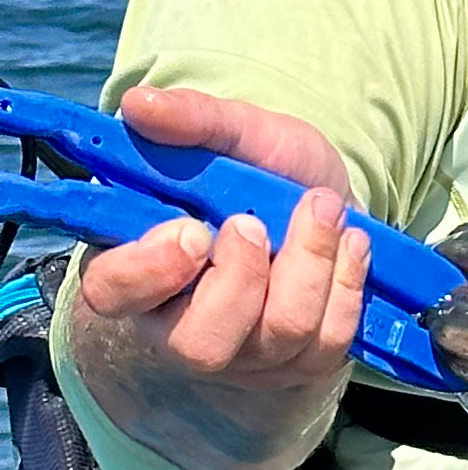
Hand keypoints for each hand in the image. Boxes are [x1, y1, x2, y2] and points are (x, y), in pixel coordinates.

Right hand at [65, 87, 368, 469]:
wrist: (331, 203)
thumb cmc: (266, 173)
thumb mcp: (237, 133)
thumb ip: (192, 120)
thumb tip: (139, 104)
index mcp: (137, 269)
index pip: (114, 294)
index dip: (148, 271)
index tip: (192, 228)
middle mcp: (183, 327)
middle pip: (202, 342)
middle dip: (242, 278)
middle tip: (255, 222)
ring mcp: (248, 355)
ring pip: (279, 334)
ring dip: (310, 265)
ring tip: (323, 209)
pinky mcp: (303, 365)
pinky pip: (329, 341)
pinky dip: (347, 284)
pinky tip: (352, 241)